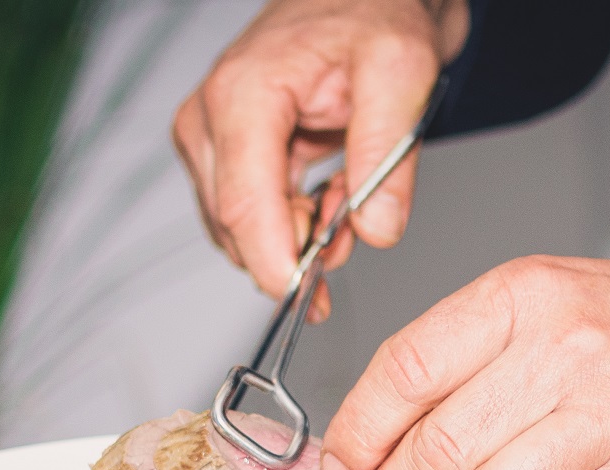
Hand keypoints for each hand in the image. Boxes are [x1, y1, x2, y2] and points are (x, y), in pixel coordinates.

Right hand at [173, 0, 467, 315]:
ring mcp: (207, 137)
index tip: (312, 300)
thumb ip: (387, 158)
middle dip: (298, 249)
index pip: (244, 208)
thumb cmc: (373, 15)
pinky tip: (328, 193)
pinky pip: (248, 217)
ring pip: (240, 230)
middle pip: (236, 228)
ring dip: (298, 234)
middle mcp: (209, 116)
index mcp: (244, 94)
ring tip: (348, 192)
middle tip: (357, 223)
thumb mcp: (402, 74)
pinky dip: (292, 222)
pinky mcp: (220, 153)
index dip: (276, 267)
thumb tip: (375, 231)